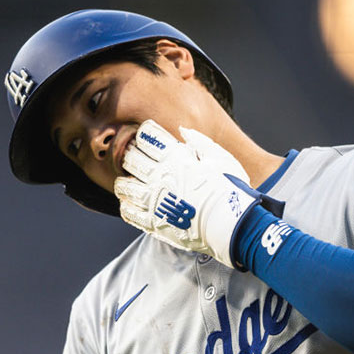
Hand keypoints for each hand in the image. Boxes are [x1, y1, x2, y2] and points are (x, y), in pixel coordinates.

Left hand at [114, 120, 261, 267]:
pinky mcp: (152, 222)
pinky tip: (128, 204)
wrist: (229, 224)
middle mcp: (159, 177)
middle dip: (130, 154)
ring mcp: (153, 200)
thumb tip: (183, 130)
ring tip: (125, 182)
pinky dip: (126, 207)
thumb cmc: (229, 188)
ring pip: (125, 186)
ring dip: (123, 182)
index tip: (144, 135)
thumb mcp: (220, 158)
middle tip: (132, 156)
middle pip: (132, 159)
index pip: (149, 138)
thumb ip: (200, 142)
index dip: (144, 134)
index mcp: (175, 158)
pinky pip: (130, 213)